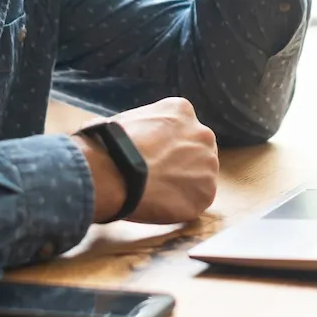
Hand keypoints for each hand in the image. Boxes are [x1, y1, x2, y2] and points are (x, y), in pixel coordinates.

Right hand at [74, 97, 218, 224]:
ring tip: (156, 192)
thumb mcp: (129, 119)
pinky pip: (197, 201)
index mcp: (182, 110)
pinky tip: (161, 204)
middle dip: (182, 163)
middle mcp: (202, 133)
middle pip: (197, 150)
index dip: (168, 145)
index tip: (155, 156)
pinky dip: (181, 206)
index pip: (183, 128)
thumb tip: (133, 136)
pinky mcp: (206, 193)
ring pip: (200, 176)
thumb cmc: (109, 146)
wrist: (112, 173)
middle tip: (159, 176)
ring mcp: (208, 164)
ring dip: (183, 185)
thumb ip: (146, 126)